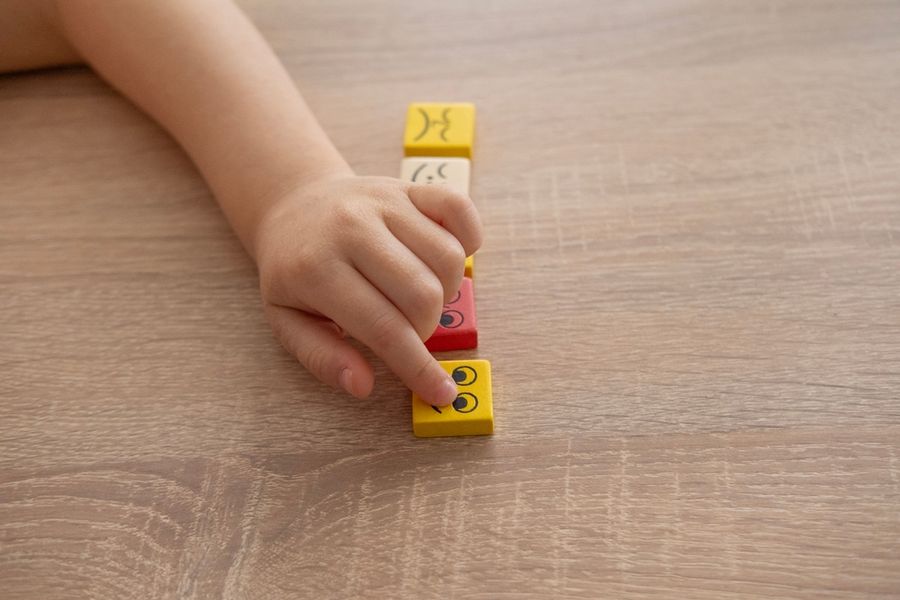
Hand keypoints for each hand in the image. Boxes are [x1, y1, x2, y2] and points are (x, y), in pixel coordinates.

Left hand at [254, 175, 482, 404]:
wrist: (294, 206)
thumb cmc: (294, 272)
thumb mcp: (286, 321)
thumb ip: (321, 357)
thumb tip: (362, 385)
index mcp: (316, 269)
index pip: (384, 329)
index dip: (418, 368)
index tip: (442, 394)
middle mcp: (352, 228)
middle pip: (424, 295)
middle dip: (427, 329)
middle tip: (407, 330)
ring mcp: (384, 201)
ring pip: (449, 259)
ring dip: (446, 291)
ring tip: (419, 294)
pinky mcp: (408, 187)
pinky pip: (460, 211)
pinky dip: (468, 239)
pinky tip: (446, 257)